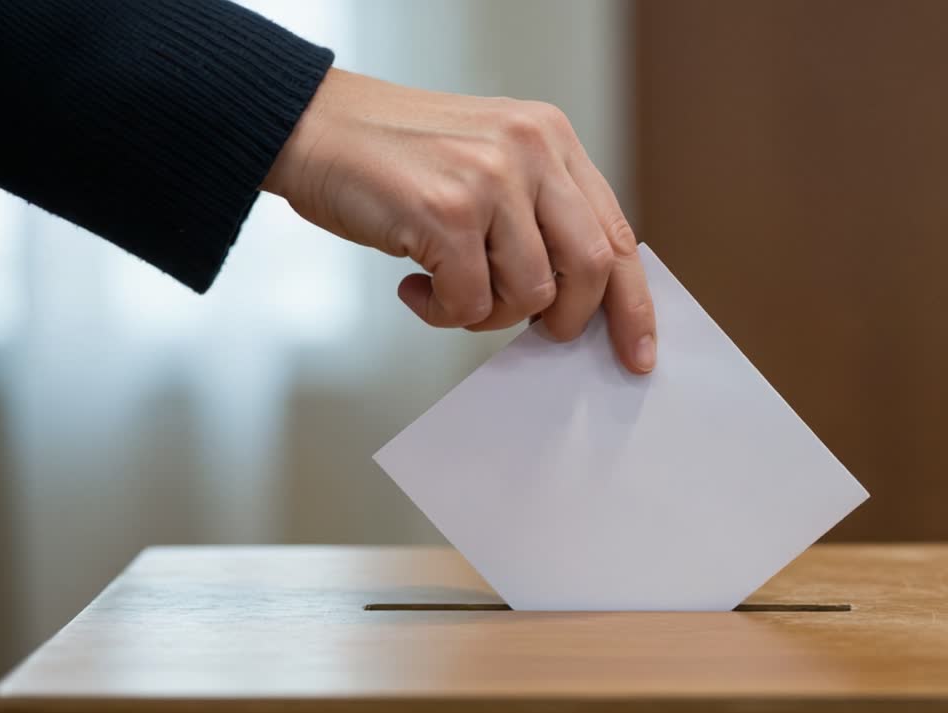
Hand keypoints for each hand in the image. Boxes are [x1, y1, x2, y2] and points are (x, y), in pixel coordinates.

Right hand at [262, 68, 656, 372]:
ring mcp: (489, 179)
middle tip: (533, 330)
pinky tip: (415, 287)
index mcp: (551, 138)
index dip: (631, 303)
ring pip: (531, 293)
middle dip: (565, 319)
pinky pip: (470, 304)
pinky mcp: (446, 213)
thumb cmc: (395, 156)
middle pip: (590, 268)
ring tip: (451, 290)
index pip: (615, 234)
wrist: (311, 125)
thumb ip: (538, 213)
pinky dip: (443, 315)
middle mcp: (530, 150)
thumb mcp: (489, 161)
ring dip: (490, 313)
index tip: (636, 351)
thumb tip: (576, 299)